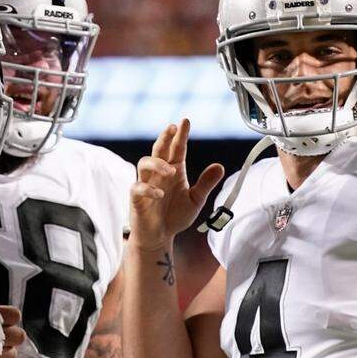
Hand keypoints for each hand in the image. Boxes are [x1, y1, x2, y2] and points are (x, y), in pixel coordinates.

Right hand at [130, 119, 223, 250]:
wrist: (160, 236)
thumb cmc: (175, 216)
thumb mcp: (195, 200)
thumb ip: (205, 184)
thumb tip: (219, 166)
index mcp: (173, 171)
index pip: (176, 149)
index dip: (180, 135)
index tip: (185, 121)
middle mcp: (159, 174)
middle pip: (158, 150)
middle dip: (164, 137)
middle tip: (172, 127)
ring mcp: (146, 184)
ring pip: (143, 164)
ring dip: (157, 164)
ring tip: (171, 170)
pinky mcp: (137, 199)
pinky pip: (138, 188)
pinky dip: (148, 189)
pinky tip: (160, 194)